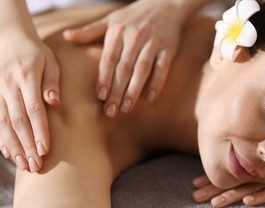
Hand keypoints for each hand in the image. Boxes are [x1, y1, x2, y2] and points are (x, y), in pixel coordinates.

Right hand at [0, 29, 59, 171]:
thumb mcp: (50, 61)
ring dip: (14, 146)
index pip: (34, 110)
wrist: (8, 36)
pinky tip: (7, 153)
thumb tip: (54, 102)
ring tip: (23, 165)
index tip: (45, 150)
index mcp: (26, 77)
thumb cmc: (36, 52)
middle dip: (26, 145)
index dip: (39, 131)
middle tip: (35, 165)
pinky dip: (1, 137)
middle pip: (18, 121)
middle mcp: (9, 86)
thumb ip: (52, 82)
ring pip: (4, 123)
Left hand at [64, 1, 182, 116]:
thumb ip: (90, 31)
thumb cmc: (134, 16)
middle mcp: (135, 37)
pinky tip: (150, 97)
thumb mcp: (111, 20)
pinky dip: (157, 83)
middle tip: (110, 111)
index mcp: (118, 32)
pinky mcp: (168, 48)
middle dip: (117, 91)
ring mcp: (153, 43)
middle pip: (124, 68)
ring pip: (142, 70)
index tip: (100, 97)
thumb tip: (66, 36)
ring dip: (134, 91)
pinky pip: (162, 68)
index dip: (104, 78)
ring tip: (126, 108)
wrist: (165, 3)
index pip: (109, 59)